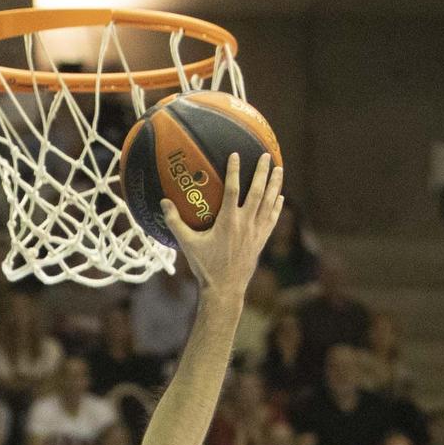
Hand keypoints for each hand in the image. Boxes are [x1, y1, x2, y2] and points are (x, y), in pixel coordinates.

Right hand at [165, 153, 284, 293]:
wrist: (225, 289)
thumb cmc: (205, 266)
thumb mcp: (188, 244)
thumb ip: (175, 222)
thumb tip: (163, 202)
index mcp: (228, 221)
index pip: (233, 190)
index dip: (235, 171)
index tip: (236, 155)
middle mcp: (245, 224)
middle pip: (257, 192)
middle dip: (262, 172)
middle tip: (267, 156)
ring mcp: (255, 232)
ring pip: (269, 203)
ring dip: (274, 185)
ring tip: (279, 169)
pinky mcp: (261, 241)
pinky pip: (272, 219)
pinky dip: (276, 206)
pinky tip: (280, 197)